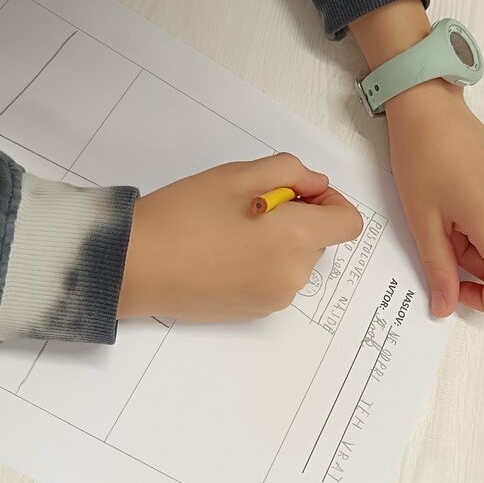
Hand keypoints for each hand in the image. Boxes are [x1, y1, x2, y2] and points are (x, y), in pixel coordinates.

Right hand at [117, 154, 362, 321]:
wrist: (134, 265)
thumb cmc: (182, 216)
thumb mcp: (238, 175)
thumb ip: (290, 171)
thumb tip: (316, 184)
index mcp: (295, 239)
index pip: (349, 222)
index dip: (331, 200)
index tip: (300, 192)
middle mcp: (293, 275)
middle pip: (320, 239)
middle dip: (298, 217)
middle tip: (250, 206)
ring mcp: (275, 298)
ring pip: (297, 259)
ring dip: (280, 241)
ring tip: (232, 230)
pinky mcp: (255, 312)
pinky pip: (277, 280)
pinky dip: (264, 263)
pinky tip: (225, 253)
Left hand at [349, 0, 483, 315]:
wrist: (429, 109)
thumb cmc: (420, 162)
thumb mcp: (423, 224)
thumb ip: (439, 271)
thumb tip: (445, 309)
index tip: (457, 286)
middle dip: (471, 261)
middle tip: (439, 235)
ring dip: (476, 240)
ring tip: (447, 212)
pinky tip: (460, 197)